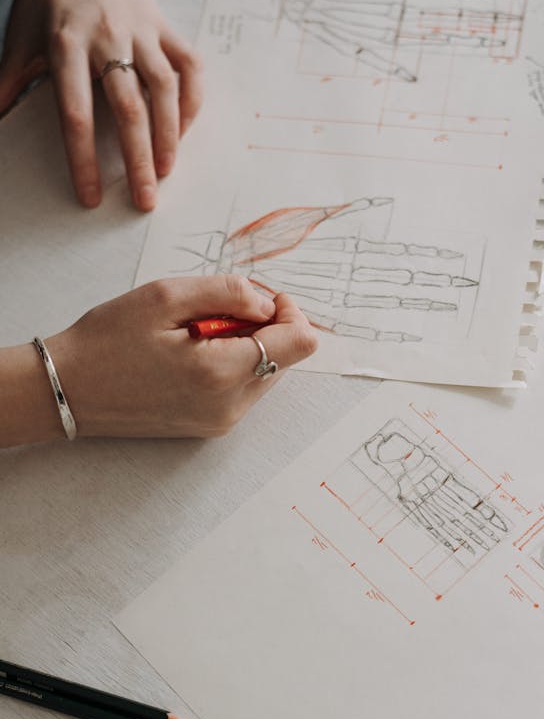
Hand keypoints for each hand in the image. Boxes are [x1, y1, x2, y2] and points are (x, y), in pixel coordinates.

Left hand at [0, 0, 201, 211]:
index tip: (90, 196)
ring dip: (169, 136)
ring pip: (164, 90)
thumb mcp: (19, 38)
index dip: (83, 158)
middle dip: (137, 159)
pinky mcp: (163, 26)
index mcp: (65, 44)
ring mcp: (141, 31)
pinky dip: (191, 100)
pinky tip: (184, 131)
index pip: (75, 113)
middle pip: (128, 109)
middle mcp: (107, 38)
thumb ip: (10, 85)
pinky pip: (189, 66)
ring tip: (167, 172)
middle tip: (145, 200)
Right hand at [44, 276, 317, 438]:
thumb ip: (229, 292)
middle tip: (216, 310)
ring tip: (197, 332)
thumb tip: (269, 302)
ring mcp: (222, 421)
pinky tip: (191, 353)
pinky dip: (231, 363)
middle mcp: (231, 405)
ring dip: (247, 343)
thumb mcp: (166, 296)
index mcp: (222, 373)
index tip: (258, 295)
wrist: (66, 390)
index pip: (301, 342)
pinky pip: (244, 387)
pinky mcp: (211, 426)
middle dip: (264, 325)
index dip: (289, 310)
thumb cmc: (107, 341)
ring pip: (267, 371)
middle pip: (286, 356)